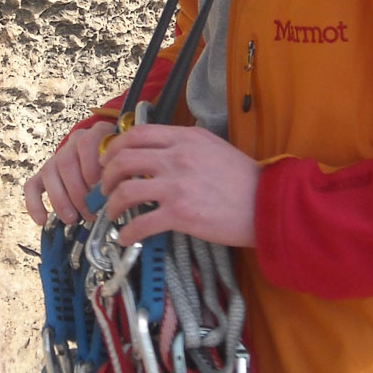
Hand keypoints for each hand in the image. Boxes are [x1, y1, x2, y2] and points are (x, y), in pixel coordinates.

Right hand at [24, 120, 115, 225]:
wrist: (107, 156)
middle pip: (66, 162)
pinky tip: (42, 220)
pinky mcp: (44, 173)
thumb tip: (117, 195)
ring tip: (73, 219)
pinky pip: (32, 186)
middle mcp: (75, 141)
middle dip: (78, 192)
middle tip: (90, 213)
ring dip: (60, 200)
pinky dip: (34, 203)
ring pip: (49, 173)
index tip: (101, 190)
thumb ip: (123, 171)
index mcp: (97, 133)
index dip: (92, 168)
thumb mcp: (127, 161)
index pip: (88, 144)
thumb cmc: (120, 164)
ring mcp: (58, 156)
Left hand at [98, 123, 259, 248]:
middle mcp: (177, 157)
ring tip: (112, 214)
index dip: (115, 148)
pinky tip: (125, 238)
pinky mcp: (181, 214)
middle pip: (123, 160)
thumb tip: (159, 153)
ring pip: (125, 190)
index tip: (110, 162)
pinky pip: (141, 223)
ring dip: (112, 205)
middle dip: (106, 176)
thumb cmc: (244, 179)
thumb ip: (185, 146)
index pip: (136, 134)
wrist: (267, 204)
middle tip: (105, 188)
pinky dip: (127, 232)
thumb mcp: (213, 147)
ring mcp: (177, 185)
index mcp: (185, 138)